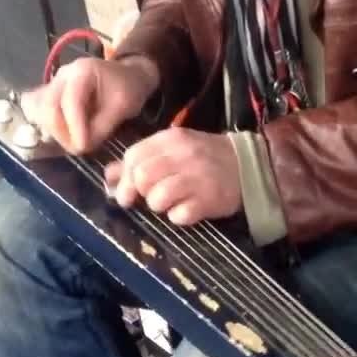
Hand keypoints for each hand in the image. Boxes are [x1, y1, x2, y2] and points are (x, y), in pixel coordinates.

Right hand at [18, 56, 159, 153]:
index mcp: (83, 71)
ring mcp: (54, 83)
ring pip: (41, 110)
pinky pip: (40, 111)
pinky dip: (50, 126)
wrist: (127, 75)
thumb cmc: (129, 88)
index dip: (74, 127)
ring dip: (55, 131)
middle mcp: (63, 75)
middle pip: (48, 105)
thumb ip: (102, 126)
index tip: (84, 146)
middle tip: (78, 148)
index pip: (70, 100)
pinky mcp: (51, 93)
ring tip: (74, 142)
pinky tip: (64, 136)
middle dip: (61, 132)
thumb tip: (82, 146)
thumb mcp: (124, 107)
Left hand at [103, 128, 241, 224]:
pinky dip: (178, 216)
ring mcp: (197, 178)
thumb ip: (141, 159)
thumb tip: (109, 175)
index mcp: (171, 139)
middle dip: (140, 192)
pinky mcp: (209, 200)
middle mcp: (184, 156)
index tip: (128, 190)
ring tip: (171, 202)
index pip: (134, 156)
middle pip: (142, 177)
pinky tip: (187, 209)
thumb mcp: (173, 150)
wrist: (248, 167)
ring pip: (157, 198)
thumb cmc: (204, 158)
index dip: (125, 176)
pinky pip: (179, 215)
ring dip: (158, 205)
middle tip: (149, 197)